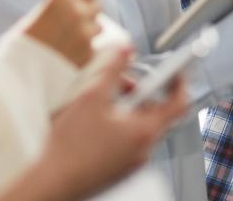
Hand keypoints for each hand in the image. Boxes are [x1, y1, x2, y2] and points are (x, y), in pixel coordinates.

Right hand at [11, 48, 187, 200]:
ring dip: (125, 109)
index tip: (174, 70)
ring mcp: (132, 162)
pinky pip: (127, 140)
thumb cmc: (71, 146)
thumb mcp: (91, 97)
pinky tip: (94, 124)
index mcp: (144, 131)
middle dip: (139, 92)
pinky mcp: (119, 169)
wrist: (53, 183)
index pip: (178, 103)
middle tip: (118, 83)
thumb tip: (125, 49)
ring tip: (100, 104)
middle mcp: (143, 149)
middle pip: (154, 112)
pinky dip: (118, 126)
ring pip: (138, 126)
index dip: (179, 82)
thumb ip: (112, 69)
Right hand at [24, 0, 101, 66]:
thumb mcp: (37, 16)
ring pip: (98, 28)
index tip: (84, 0)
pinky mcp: (88, 55)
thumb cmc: (21, 44)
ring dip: (88, 32)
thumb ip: (58, 8)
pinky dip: (84, 50)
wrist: (18, 75)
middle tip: (76, 22)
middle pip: (98, 6)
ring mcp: (85, 35)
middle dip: (89, 13)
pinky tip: (67, 56)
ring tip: (69, 41)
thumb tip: (72, 5)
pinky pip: (92, 47)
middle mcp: (78, 13)